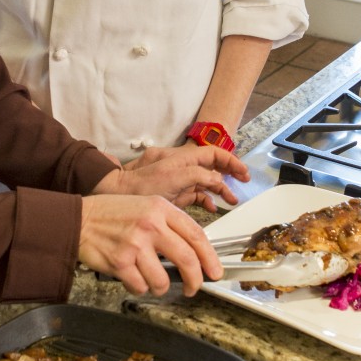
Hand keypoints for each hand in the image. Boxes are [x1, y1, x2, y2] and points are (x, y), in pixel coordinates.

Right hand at [78, 194, 222, 296]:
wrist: (80, 219)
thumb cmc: (111, 214)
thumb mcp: (145, 207)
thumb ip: (168, 225)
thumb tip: (192, 253)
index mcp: (160, 208)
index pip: (196, 234)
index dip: (210, 257)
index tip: (215, 271)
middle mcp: (151, 224)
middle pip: (187, 259)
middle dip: (195, 280)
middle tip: (194, 288)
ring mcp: (135, 244)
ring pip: (163, 280)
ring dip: (159, 286)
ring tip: (149, 278)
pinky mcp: (120, 262)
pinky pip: (141, 287)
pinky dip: (138, 287)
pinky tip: (130, 275)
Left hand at [93, 143, 249, 210]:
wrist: (116, 194)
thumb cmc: (141, 186)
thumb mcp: (172, 180)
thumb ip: (197, 176)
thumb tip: (217, 179)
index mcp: (182, 158)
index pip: (213, 153)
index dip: (230, 161)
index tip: (243, 173)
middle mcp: (181, 165)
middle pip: (211, 165)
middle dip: (229, 173)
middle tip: (243, 183)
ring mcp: (177, 178)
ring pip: (204, 180)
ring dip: (219, 188)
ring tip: (231, 200)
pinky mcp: (173, 191)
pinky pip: (194, 192)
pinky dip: (205, 198)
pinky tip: (211, 207)